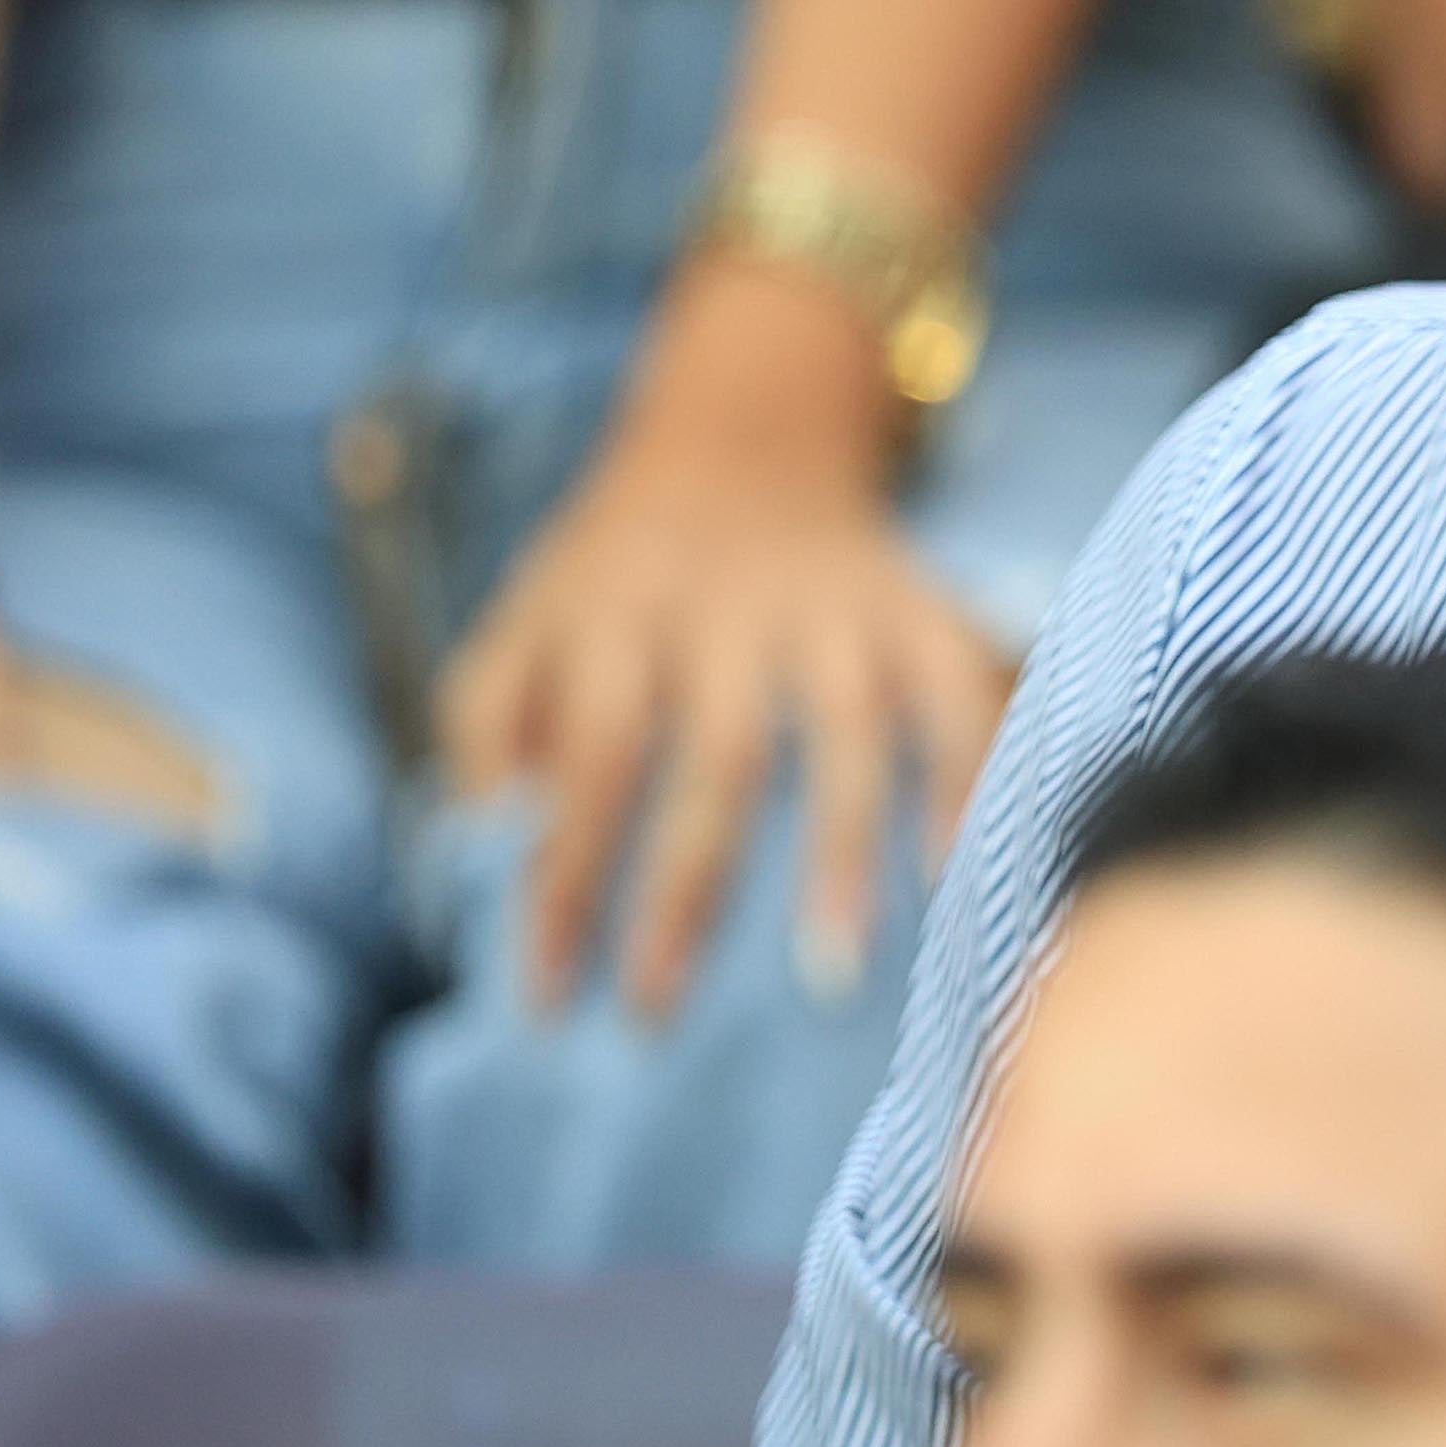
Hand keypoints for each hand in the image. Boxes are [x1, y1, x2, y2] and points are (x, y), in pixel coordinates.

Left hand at [439, 263, 1010, 1021]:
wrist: (748, 436)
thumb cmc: (619, 574)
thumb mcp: (523, 618)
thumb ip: (488, 724)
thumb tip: (479, 852)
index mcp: (618, 611)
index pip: (588, 754)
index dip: (565, 874)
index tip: (546, 998)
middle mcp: (732, 607)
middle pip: (718, 754)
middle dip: (690, 887)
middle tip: (660, 1011)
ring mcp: (837, 606)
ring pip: (849, 727)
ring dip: (843, 851)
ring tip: (832, 974)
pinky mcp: (921, 608)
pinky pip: (959, 698)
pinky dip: (966, 781)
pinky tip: (953, 874)